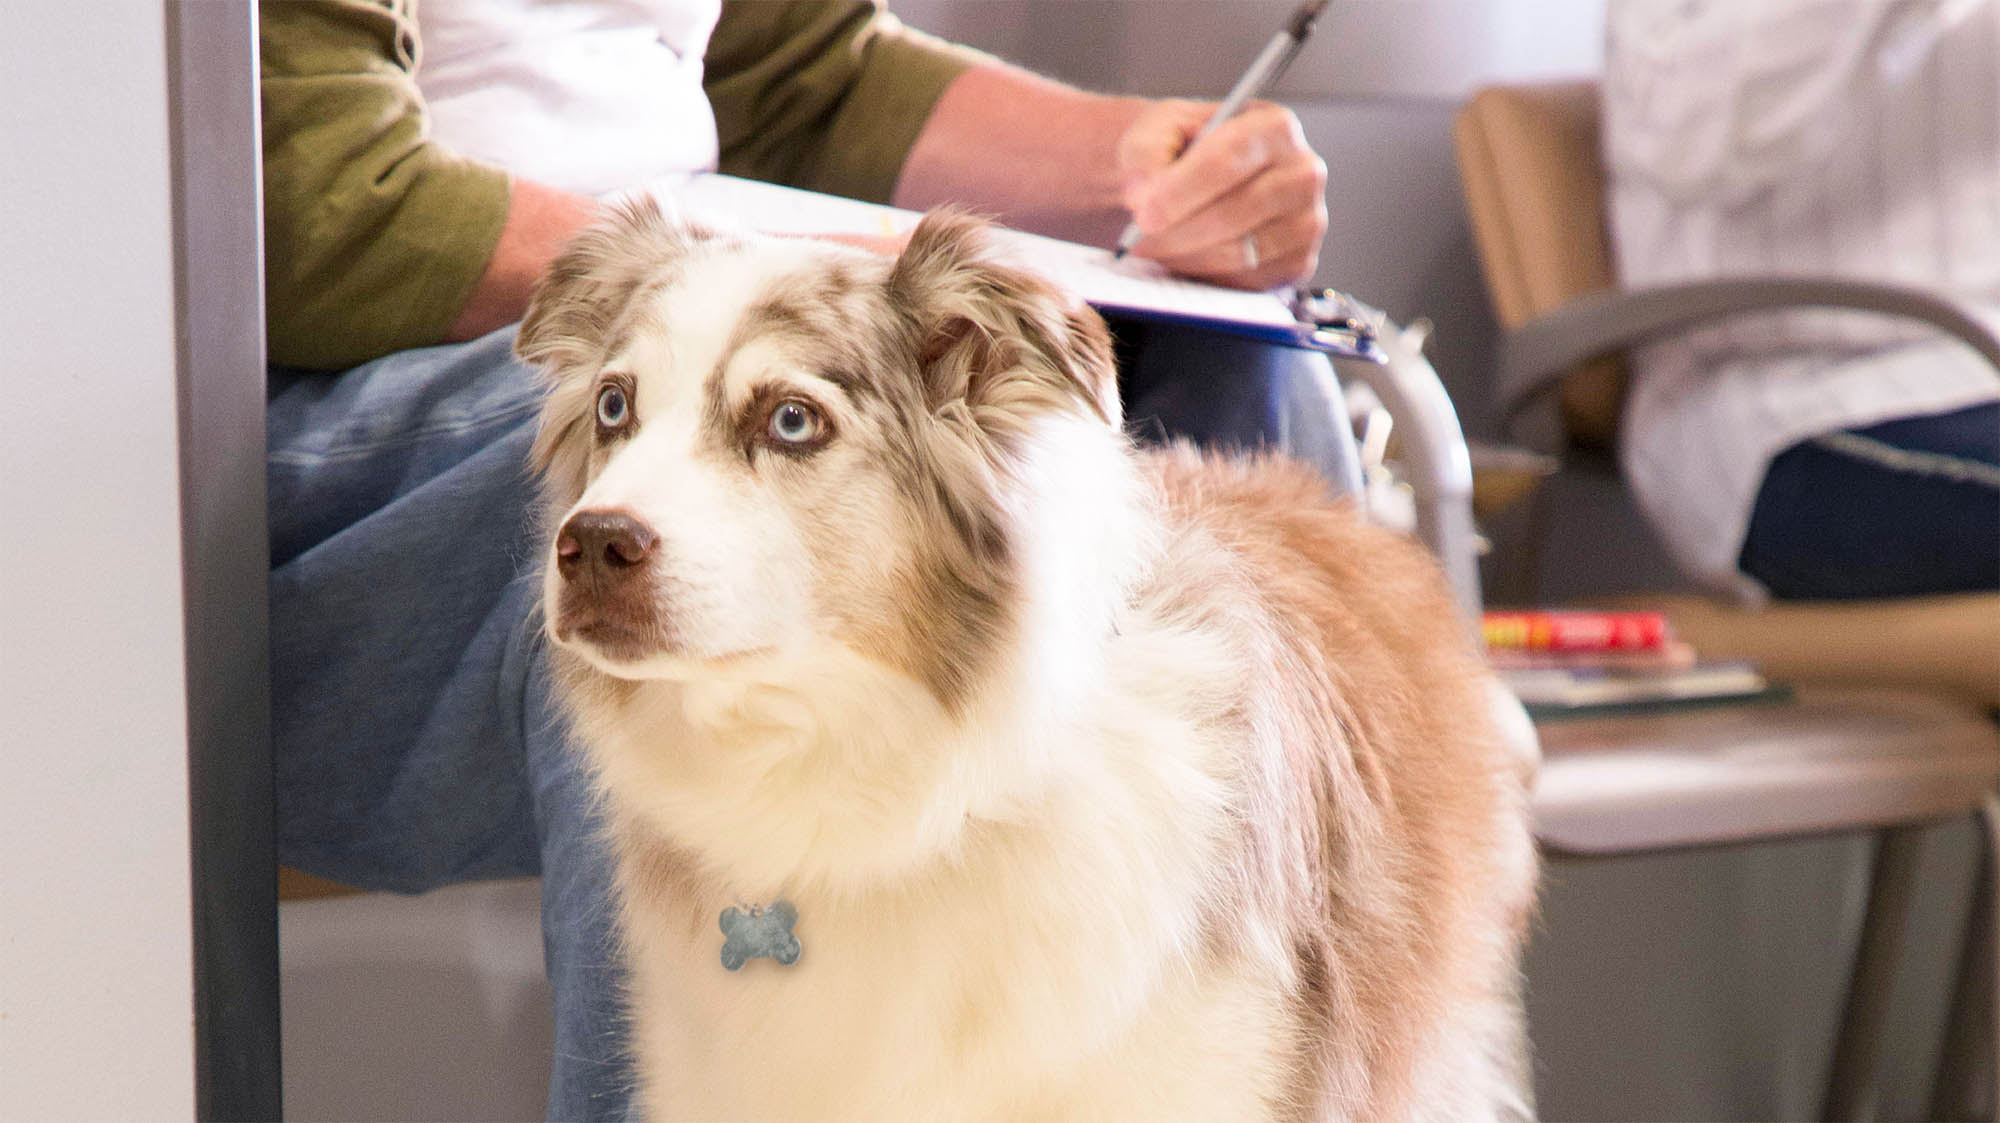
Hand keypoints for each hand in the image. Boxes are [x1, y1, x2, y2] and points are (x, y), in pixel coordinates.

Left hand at [1116, 99, 1327, 289]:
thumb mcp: (1158, 130)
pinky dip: (1206, 275)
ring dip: (1186, 254)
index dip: (1181, 190)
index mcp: (1275, 127)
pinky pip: (1246, 281)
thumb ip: (1145, 152)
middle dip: (1178, 229)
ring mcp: (1308, 222)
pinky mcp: (1298, 263)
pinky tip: (1184, 257)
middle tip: (1138, 235)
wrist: (1199, 179)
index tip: (1143, 211)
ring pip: (1239, 252)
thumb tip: (1144, 194)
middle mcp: (1303, 173)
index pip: (1228, 160)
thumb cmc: (1182, 151)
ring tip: (1154, 245)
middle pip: (1236, 211)